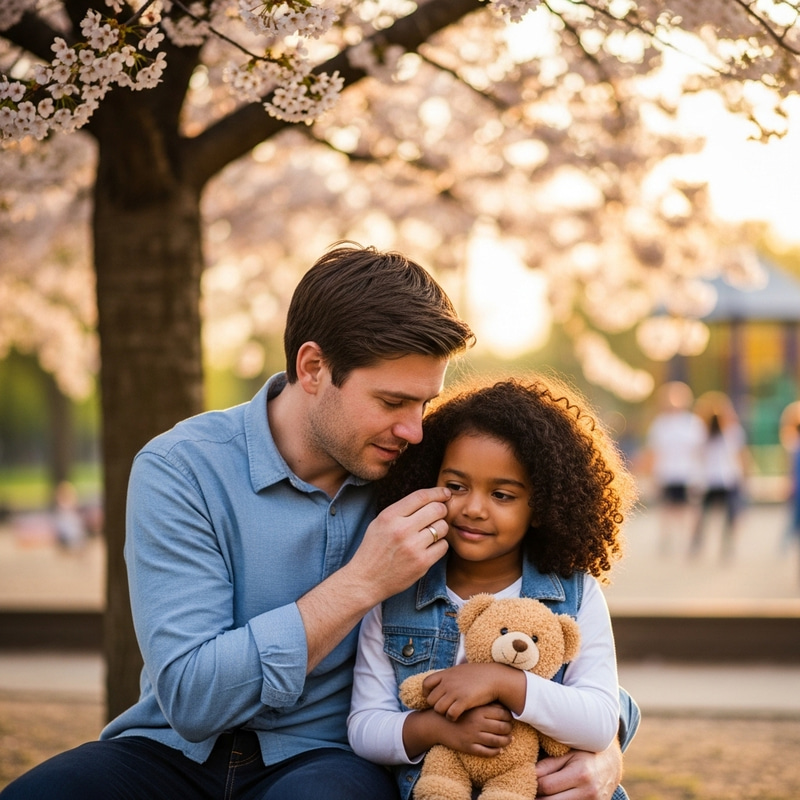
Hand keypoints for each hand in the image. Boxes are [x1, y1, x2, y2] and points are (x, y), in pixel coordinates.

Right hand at [347, 487, 449, 602]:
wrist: (366, 580)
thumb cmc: (374, 549)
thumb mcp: (380, 522)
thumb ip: (402, 510)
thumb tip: (431, 498)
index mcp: (390, 516)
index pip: (421, 496)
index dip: (438, 492)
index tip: (445, 493)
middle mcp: (401, 529)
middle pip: (437, 509)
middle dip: (441, 510)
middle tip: (438, 515)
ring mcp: (413, 547)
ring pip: (442, 527)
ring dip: (440, 529)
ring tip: (430, 534)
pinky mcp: (422, 563)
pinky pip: (443, 546)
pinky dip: (439, 545)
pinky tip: (429, 548)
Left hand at [423, 663, 525, 720]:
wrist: (495, 678)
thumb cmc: (479, 674)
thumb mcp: (461, 670)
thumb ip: (451, 675)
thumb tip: (445, 677)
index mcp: (446, 674)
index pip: (426, 684)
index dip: (427, 693)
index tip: (435, 698)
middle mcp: (448, 682)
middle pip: (431, 699)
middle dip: (436, 705)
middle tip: (445, 709)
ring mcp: (455, 692)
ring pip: (438, 709)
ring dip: (443, 713)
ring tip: (451, 713)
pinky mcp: (464, 701)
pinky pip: (450, 714)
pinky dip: (452, 718)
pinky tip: (457, 717)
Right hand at [439, 704, 513, 756]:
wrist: (438, 723)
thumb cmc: (457, 712)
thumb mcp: (470, 704)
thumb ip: (485, 704)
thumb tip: (504, 707)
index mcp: (479, 710)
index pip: (502, 713)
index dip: (509, 716)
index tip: (510, 718)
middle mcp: (477, 723)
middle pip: (502, 727)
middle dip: (509, 729)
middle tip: (510, 729)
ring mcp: (473, 736)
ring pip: (497, 741)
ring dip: (506, 741)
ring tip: (508, 740)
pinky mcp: (468, 747)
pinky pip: (486, 752)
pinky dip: (496, 752)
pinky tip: (499, 750)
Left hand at [536, 740, 622, 799]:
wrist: (611, 764)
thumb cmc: (585, 753)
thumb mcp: (568, 753)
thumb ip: (548, 764)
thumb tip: (529, 774)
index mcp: (581, 774)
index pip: (546, 785)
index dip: (533, 783)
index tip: (528, 778)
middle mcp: (588, 792)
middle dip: (538, 796)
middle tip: (530, 789)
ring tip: (542, 793)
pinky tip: (554, 796)